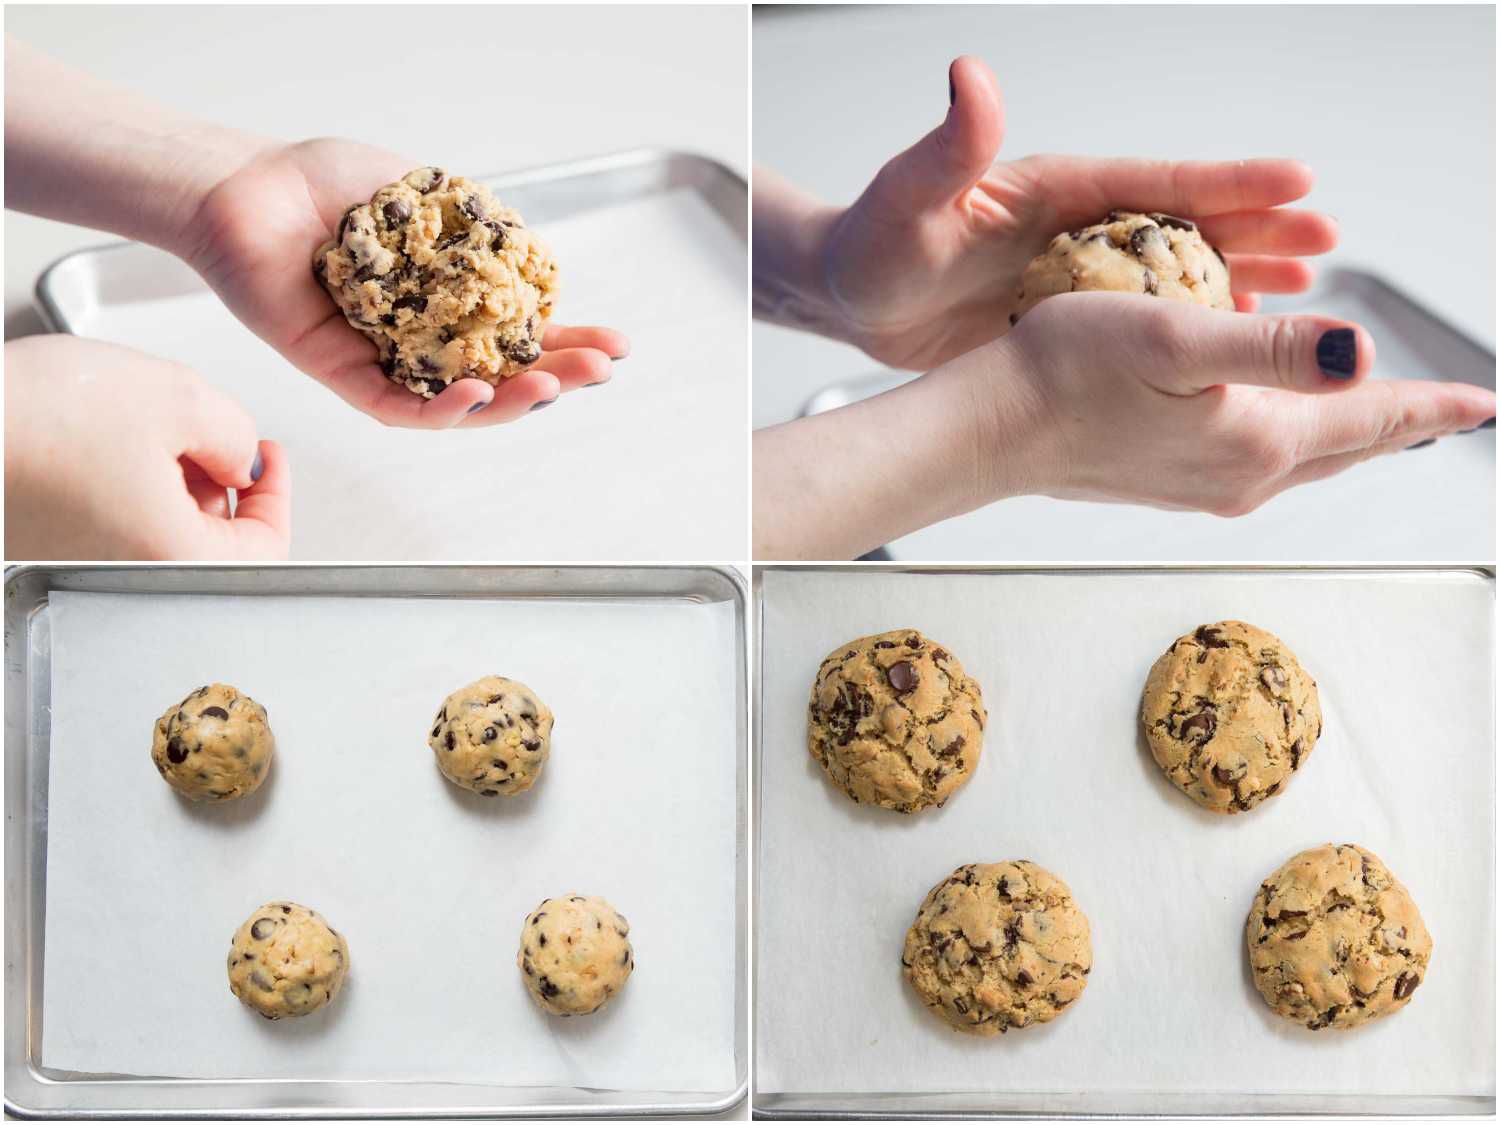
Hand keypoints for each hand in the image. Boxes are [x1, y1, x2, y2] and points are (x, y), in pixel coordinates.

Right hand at [4, 336, 290, 559]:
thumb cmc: (33, 412)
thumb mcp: (176, 398)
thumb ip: (236, 435)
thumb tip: (243, 460)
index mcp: (171, 556)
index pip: (264, 548)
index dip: (276, 495)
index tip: (269, 456)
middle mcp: (124, 579)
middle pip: (211, 545)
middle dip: (220, 485)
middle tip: (209, 436)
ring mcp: (80, 568)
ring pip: (160, 534)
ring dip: (172, 483)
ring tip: (146, 429)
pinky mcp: (46, 550)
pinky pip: (110, 529)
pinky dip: (125, 490)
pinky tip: (106, 445)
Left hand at [181, 138, 628, 428]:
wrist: (248, 186)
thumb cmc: (322, 182)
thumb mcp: (422, 190)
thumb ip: (474, 224)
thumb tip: (530, 252)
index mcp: (447, 298)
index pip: (519, 330)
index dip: (569, 339)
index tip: (615, 342)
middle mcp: (422, 337)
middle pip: (502, 374)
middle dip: (558, 375)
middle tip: (601, 371)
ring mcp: (386, 360)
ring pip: (459, 403)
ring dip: (512, 402)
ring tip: (552, 387)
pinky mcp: (343, 374)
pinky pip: (400, 406)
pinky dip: (442, 408)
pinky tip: (477, 393)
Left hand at [771, 56, 1336, 368]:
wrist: (852, 299)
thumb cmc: (873, 243)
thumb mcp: (910, 197)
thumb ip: (950, 146)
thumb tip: (970, 79)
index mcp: (1056, 189)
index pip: (1154, 180)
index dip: (1226, 182)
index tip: (1298, 180)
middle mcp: (1077, 228)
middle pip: (1185, 223)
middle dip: (1258, 229)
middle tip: (1326, 240)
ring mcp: (1076, 278)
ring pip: (1175, 275)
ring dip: (1238, 277)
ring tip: (1305, 287)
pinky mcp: (1065, 326)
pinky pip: (1142, 329)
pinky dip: (1188, 334)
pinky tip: (1229, 346)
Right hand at [983, 294, 1496, 515]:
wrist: (990, 430)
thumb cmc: (1066, 373)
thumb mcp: (1179, 342)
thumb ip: (1279, 352)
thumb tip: (1366, 355)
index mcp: (1256, 440)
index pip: (1372, 421)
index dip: (1433, 406)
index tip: (1484, 402)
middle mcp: (1240, 475)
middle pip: (1347, 449)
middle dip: (1403, 426)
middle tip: (1449, 411)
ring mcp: (1203, 487)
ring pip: (1303, 459)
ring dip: (1350, 437)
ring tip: (1382, 419)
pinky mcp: (1168, 483)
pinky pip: (1258, 463)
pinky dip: (1294, 442)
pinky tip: (1281, 428)